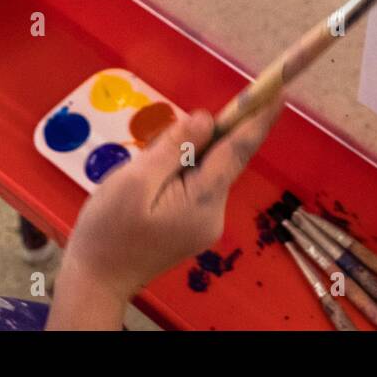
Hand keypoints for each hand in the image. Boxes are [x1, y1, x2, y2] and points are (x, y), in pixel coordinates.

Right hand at [46, 104, 277, 329]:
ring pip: (205, 172)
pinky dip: (180, 175)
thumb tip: (206, 120)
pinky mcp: (194, 226)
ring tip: (142, 174)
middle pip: (220, 159)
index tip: (280, 93)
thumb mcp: (134, 182)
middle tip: (168, 139)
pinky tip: (149, 186)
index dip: (258, 120)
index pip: (238, 150)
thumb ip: (173, 148)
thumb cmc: (108, 231)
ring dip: (184, 159)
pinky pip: (195, 186)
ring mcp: (206, 222)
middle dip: (202, 139)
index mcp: (203, 199)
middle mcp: (215, 212)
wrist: (96, 283)